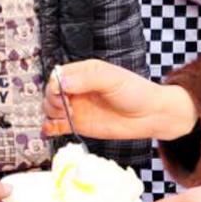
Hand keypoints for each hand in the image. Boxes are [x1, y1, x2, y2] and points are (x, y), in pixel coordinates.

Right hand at [44, 59, 196, 141]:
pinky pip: (57, 126)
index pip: (58, 75)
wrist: (151, 116)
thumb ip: (87, 78)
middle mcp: (78, 90)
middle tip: (67, 106)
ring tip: (67, 115)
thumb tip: (62, 82)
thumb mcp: (112, 78)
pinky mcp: (79, 124)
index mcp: (84, 73)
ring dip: (52, 113)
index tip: (62, 92)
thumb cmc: (136, 92)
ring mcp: (77, 107)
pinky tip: (52, 128)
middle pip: (51, 92)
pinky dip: (50, 127)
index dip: (55, 84)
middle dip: (53, 100)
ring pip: (51, 109)